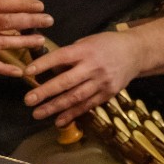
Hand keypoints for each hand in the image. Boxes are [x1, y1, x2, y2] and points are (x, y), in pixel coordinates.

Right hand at [0, 0, 51, 76]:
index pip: (3, 4)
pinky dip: (3, 69)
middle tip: (48, 20)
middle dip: (29, 22)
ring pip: (1, 43)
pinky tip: (19, 70)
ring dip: (23, 43)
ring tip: (40, 40)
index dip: (23, 5)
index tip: (40, 6)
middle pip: (5, 23)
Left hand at [21, 30, 146, 127]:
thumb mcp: (87, 42)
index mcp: (86, 50)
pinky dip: (72, 114)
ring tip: (37, 114)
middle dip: (46, 92)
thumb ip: (70, 55)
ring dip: (55, 107)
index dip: (44, 64)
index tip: (28, 72)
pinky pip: (87, 105)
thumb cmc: (106, 44)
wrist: (135, 52)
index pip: (61, 57)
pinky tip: (59, 121)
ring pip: (75, 97)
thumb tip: (50, 70)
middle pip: (67, 81)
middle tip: (28, 100)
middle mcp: (93, 67)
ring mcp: (101, 82)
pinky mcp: (107, 94)